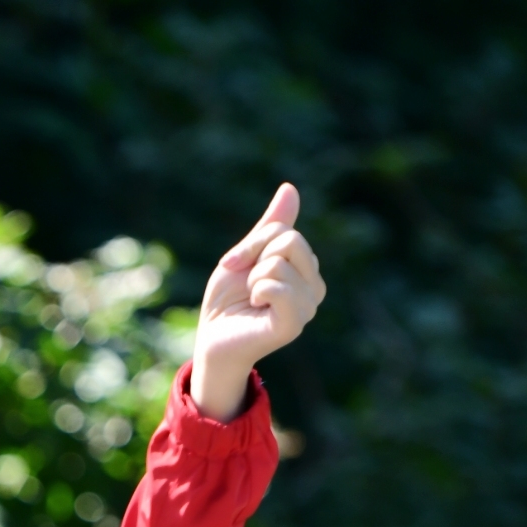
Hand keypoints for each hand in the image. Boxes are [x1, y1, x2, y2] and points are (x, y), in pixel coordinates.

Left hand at [190, 182, 325, 420]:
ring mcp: (308, 307)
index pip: (286, 231)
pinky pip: (278, 287)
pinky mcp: (294, 324)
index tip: (236, 266)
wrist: (211, 338)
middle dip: (254, 257)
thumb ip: (271, 226)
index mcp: (307, 270)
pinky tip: (256, 306)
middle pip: (289, 241)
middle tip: (246, 284)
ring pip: (280, 263)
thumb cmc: (228, 299)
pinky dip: (258, 291)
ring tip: (252, 299)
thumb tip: (290, 188)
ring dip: (253, 279)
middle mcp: (314, 288)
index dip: (253, 245)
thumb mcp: (247, 254)